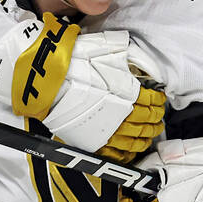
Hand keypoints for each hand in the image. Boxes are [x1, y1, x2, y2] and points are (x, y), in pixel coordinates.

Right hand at [0, 13, 164, 158]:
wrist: (43, 79)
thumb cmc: (72, 60)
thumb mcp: (105, 49)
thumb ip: (126, 56)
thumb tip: (139, 63)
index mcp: (128, 90)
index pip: (152, 100)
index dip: (158, 100)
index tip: (159, 98)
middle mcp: (121, 112)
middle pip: (147, 121)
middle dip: (155, 119)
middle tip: (157, 116)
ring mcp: (106, 130)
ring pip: (136, 139)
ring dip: (146, 137)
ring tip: (149, 132)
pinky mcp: (92, 142)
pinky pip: (117, 153)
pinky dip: (128, 153)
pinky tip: (132, 149)